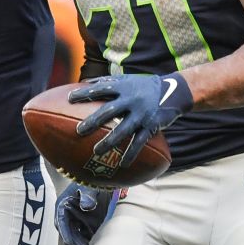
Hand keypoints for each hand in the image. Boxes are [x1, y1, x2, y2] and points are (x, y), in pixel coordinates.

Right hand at [55, 183, 112, 244]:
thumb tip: (86, 206)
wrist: (102, 182)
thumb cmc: (90, 182)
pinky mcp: (86, 226)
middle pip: (69, 235)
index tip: (71, 244)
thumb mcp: (88, 187)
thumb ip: (87, 196)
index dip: (66, 234)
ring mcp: (77, 222)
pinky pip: (85, 238)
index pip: (61, 223)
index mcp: (62, 207)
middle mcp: (67, 217)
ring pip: (77, 239)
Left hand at [69, 73, 192, 167]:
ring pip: (123, 130)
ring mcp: (141, 114)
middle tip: (79, 131)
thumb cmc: (144, 86)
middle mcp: (131, 100)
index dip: (85, 93)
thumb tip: (85, 83)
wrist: (173, 91)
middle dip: (93, 121)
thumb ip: (108, 82)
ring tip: (96, 151)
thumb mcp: (127, 80)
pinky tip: (122, 164)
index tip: (70, 98)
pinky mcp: (150, 126)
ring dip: (109, 142)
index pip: (101, 89)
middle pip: (109, 111)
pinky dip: (131, 153)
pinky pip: (139, 142)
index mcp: (123, 88)